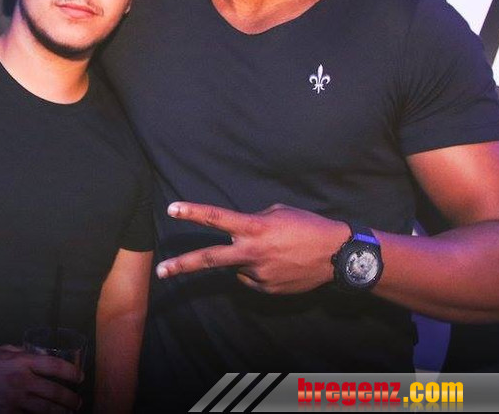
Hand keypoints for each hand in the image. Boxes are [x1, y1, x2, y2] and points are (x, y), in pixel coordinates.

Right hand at [0, 346, 81, 412]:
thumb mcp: (6, 350)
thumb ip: (25, 354)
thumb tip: (42, 357)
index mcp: (21, 362)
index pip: (55, 367)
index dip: (72, 373)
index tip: (80, 377)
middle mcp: (20, 381)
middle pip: (55, 393)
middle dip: (71, 399)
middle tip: (78, 401)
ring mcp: (13, 401)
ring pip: (46, 411)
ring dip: (62, 412)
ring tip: (70, 413)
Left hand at [154, 202, 350, 293]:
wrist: (337, 256)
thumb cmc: (308, 226)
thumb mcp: (278, 213)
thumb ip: (253, 222)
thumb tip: (239, 235)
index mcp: (254, 228)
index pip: (217, 218)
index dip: (193, 212)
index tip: (172, 209)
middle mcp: (252, 253)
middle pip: (209, 259)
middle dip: (182, 265)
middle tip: (161, 270)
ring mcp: (258, 275)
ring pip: (238, 266)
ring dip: (247, 259)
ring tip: (276, 252)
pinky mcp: (267, 290)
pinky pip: (252, 279)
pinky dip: (260, 271)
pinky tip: (280, 265)